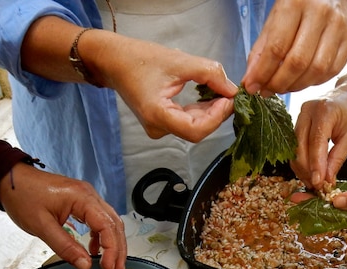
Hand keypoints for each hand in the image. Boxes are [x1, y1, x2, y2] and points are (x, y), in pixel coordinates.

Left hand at [0, 162, 125, 268]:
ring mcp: (87, 196)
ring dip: (113, 243)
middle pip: (114, 223)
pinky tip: (94, 250)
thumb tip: (85, 265)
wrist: (10, 179)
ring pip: (110, 221)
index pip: (106, 225)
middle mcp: (90, 195)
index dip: (111, 248)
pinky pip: (99, 219)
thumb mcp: (42, 226)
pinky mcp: (81, 201)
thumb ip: (65, 246)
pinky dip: (101, 236)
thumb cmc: (23, 198)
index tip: (108, 268)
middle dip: (118, 249)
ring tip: (111, 264)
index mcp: (82, 198)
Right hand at [91, 33, 238, 140]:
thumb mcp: (179, 61)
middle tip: (231, 94)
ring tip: (222, 92)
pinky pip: (187, 121)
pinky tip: (210, 96)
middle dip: (217, 113)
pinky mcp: (162, 122)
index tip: (229, 99)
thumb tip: (231, 89)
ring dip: (211, 111)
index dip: (216, 117)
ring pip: (194, 127)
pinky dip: (201, 110)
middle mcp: (158, 128)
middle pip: (197, 130)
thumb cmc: (140, 59)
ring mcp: (159, 127)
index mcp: (157, 115)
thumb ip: (209, 74)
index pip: (196, 130)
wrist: (114, 61)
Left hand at [242, 0, 346, 94]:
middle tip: (267, 90)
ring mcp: (339, 25)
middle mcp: (320, 13)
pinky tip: (302, 80)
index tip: (251, 87)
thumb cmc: (297, 5)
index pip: (277, 47)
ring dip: (296, 86)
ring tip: (283, 87)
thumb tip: (252, 82)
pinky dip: (314, 81)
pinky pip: (332, 70)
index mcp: (295, 3)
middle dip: (279, 83)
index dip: (262, 73)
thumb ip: (261, 50)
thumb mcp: (274, 19)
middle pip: (298, 62)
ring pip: (317, 69)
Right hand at [291, 75, 346, 188]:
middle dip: (306, 170)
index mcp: (324, 111)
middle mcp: (307, 110)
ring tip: (314, 181)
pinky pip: (295, 144)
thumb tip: (326, 179)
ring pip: (294, 148)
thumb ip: (337, 158)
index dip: (315, 165)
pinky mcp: (297, 120)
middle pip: (300, 146)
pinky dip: (301, 159)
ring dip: (302, 167)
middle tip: (317, 187)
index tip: (318, 183)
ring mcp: (299, 114)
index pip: (316, 143)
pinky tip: (309, 170)